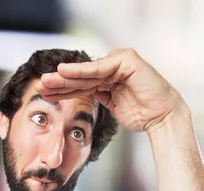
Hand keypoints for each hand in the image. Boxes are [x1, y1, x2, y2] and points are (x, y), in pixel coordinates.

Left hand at [34, 48, 184, 132]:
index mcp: (110, 78)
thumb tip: (80, 95)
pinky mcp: (127, 60)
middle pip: (82, 76)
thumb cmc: (143, 115)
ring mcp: (120, 62)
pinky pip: (100, 68)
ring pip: (88, 72)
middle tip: (40, 86)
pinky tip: (64, 71)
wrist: (162, 117)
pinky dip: (82, 70)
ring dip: (66, 77)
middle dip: (60, 82)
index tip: (45, 94)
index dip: (64, 89)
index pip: (82, 83)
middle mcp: (114, 68)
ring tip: (47, 80)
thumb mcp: (113, 106)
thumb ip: (99, 97)